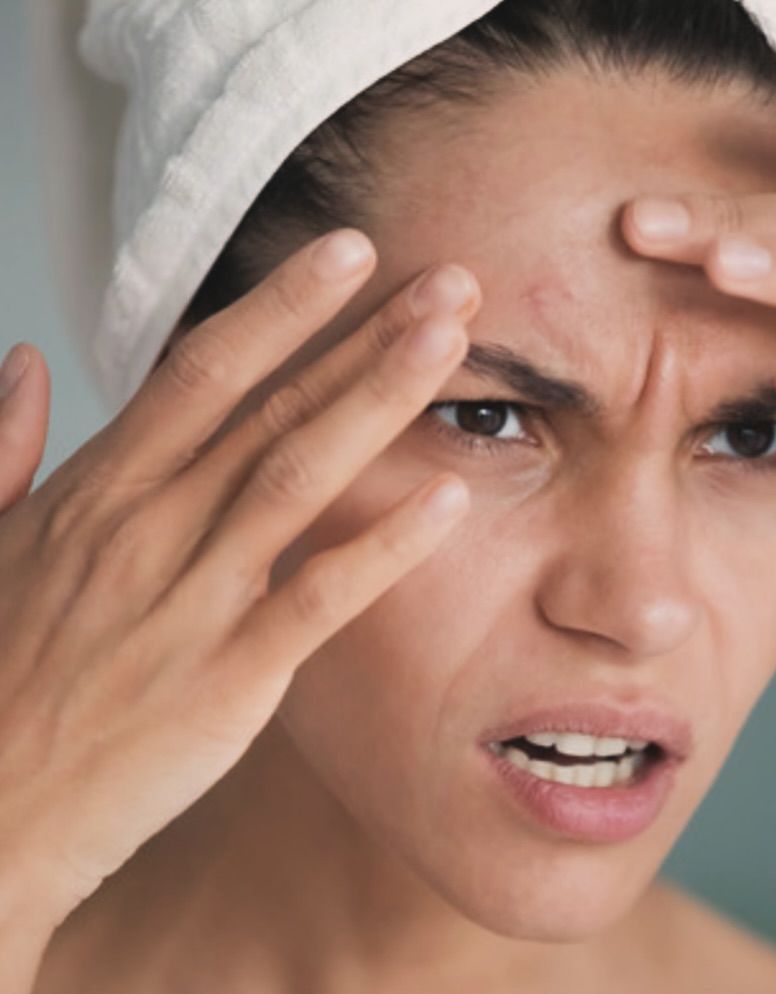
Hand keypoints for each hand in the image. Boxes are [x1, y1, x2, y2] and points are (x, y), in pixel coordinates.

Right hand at [0, 231, 478, 922]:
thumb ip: (6, 451)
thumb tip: (25, 362)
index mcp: (98, 492)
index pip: (201, 371)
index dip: (280, 305)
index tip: (346, 252)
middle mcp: (148, 528)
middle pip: (271, 406)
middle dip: (363, 334)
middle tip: (448, 280)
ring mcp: (190, 600)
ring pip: (299, 475)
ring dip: (380, 401)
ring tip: (452, 344)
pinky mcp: (227, 679)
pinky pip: (319, 597)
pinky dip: (385, 546)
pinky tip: (450, 499)